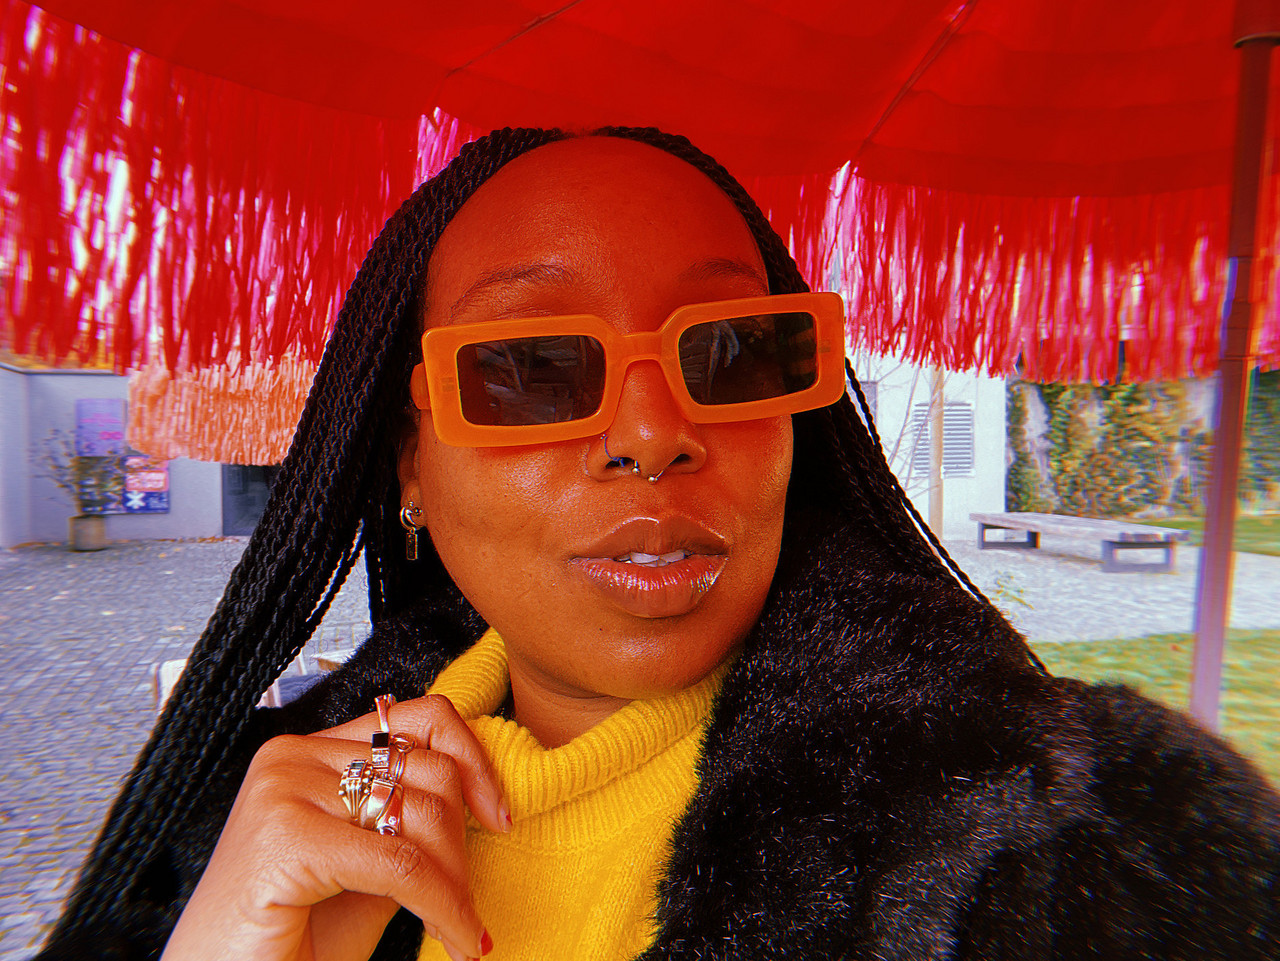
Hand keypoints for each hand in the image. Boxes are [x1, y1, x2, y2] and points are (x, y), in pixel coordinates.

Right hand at [161, 694, 507, 960]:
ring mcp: (283, 790)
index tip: (499, 816)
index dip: (473, 761)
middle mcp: (290, 758)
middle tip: (466, 903)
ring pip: (422, 812)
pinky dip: (442, 906)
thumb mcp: (365, 870)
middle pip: (429, 768)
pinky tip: (455, 939)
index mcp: (307, 754)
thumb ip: (407, 826)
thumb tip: (479, 799)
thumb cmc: (287, 944)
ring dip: (456, 882)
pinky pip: (401, 863)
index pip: (417, 720)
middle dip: (463, 842)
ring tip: (458, 929)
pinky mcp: (285, 836)